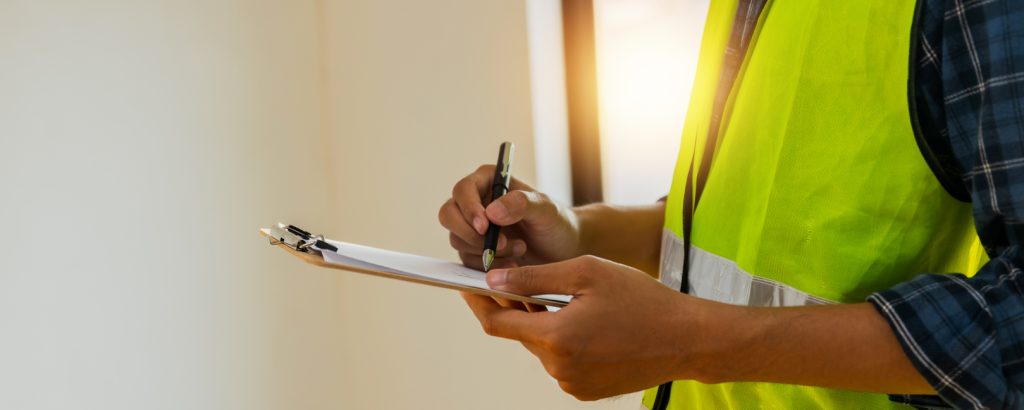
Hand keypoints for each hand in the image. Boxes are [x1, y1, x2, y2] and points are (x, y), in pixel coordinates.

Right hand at [438, 165, 580, 269]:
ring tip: (520, 249)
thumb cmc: (556, 222)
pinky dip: (488, 266)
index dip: (469, 209)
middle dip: (471, 234)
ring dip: (487, 251)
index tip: (485, 226)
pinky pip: (467, 260)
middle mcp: (475, 201)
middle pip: (449, 215)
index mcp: (488, 181)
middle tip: (500, 245)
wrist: (562, 249)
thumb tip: (491, 211)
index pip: (463, 190)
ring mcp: (472, 227)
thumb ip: (522, 204)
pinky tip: (513, 263)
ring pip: (458, 240)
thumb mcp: (546, 209)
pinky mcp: (474, 250)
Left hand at [460, 255, 703, 400]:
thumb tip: (493, 279)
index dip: (477, 301)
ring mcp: (571, 384)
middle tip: (526, 280)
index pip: (497, 322)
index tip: (465, 283)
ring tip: (572, 301)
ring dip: (544, 323)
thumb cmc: (641, 299)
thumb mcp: (586, 273)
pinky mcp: (585, 391)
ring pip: (541, 346)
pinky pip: (560, 361)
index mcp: (556, 337)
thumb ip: (535, 277)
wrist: (686, 339)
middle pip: (520, 332)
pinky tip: (587, 324)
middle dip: (518, 306)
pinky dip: (563, 340)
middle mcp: (558, 368)